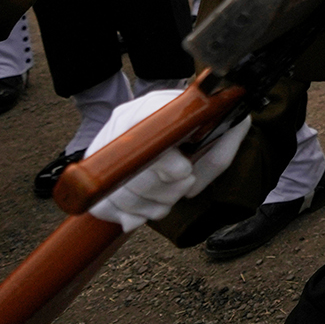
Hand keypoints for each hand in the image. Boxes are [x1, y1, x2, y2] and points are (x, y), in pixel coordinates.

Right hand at [85, 89, 250, 231]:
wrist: (179, 134)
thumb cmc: (203, 132)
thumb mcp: (221, 131)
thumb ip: (226, 140)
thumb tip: (217, 151)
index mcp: (153, 108)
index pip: (147, 136)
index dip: (166, 162)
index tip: (185, 172)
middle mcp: (122, 125)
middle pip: (134, 173)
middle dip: (166, 190)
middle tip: (185, 184)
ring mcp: (104, 150)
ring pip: (120, 194)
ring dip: (153, 205)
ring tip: (172, 196)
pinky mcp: (98, 174)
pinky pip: (105, 207)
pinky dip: (132, 215)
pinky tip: (150, 207)